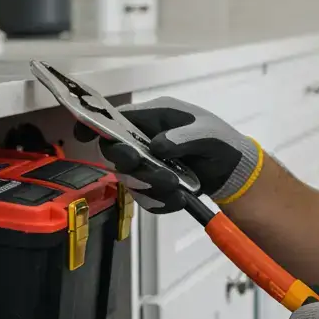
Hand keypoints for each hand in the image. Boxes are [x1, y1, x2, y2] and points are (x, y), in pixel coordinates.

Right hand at [73, 96, 262, 212]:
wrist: (234, 170)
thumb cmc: (221, 142)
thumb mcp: (208, 134)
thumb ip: (184, 137)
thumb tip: (158, 145)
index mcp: (155, 116)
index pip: (116, 118)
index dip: (96, 124)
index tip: (84, 134)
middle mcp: (146, 139)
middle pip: (117, 152)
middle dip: (130, 163)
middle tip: (152, 169)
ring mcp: (148, 163)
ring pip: (130, 178)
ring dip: (149, 185)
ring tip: (176, 186)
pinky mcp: (154, 185)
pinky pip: (145, 197)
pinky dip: (160, 201)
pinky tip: (178, 199)